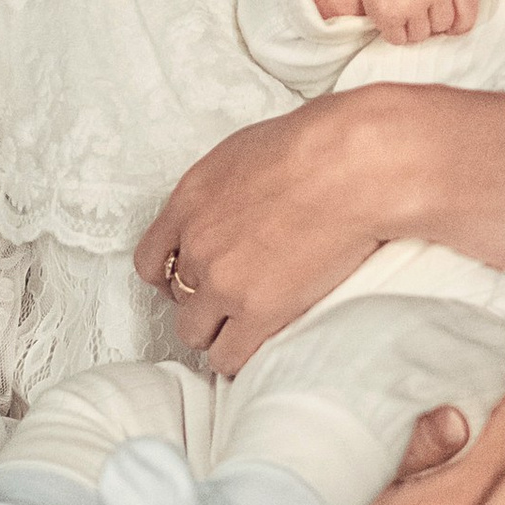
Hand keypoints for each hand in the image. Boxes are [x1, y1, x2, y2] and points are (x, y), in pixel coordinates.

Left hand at [136, 87, 504, 370]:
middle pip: (177, 299)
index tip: (196, 279)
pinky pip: (228, 358)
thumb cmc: (318, 146)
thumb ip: (224, 192)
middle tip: (235, 300)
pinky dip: (242, 355)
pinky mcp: (257, 313)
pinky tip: (263, 343)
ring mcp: (223, 282)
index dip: (174, 275)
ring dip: (220, 332)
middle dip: (203, 302)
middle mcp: (196, 244)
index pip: (150, 260)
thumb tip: (232, 207)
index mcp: (189, 201)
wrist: (353, 167)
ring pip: (195, 334)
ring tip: (252, 325)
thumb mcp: (247, 154)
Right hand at [314, 0, 477, 43]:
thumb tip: (457, 30)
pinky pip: (398, 39)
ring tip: (400, 3)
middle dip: (428, 20)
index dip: (457, 23)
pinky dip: (391, 31)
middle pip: (442, 26)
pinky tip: (387, 10)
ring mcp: (411, 0)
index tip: (445, 20)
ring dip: (409, 26)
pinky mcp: (389, 13)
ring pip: (420, 36)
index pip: (467, 14)